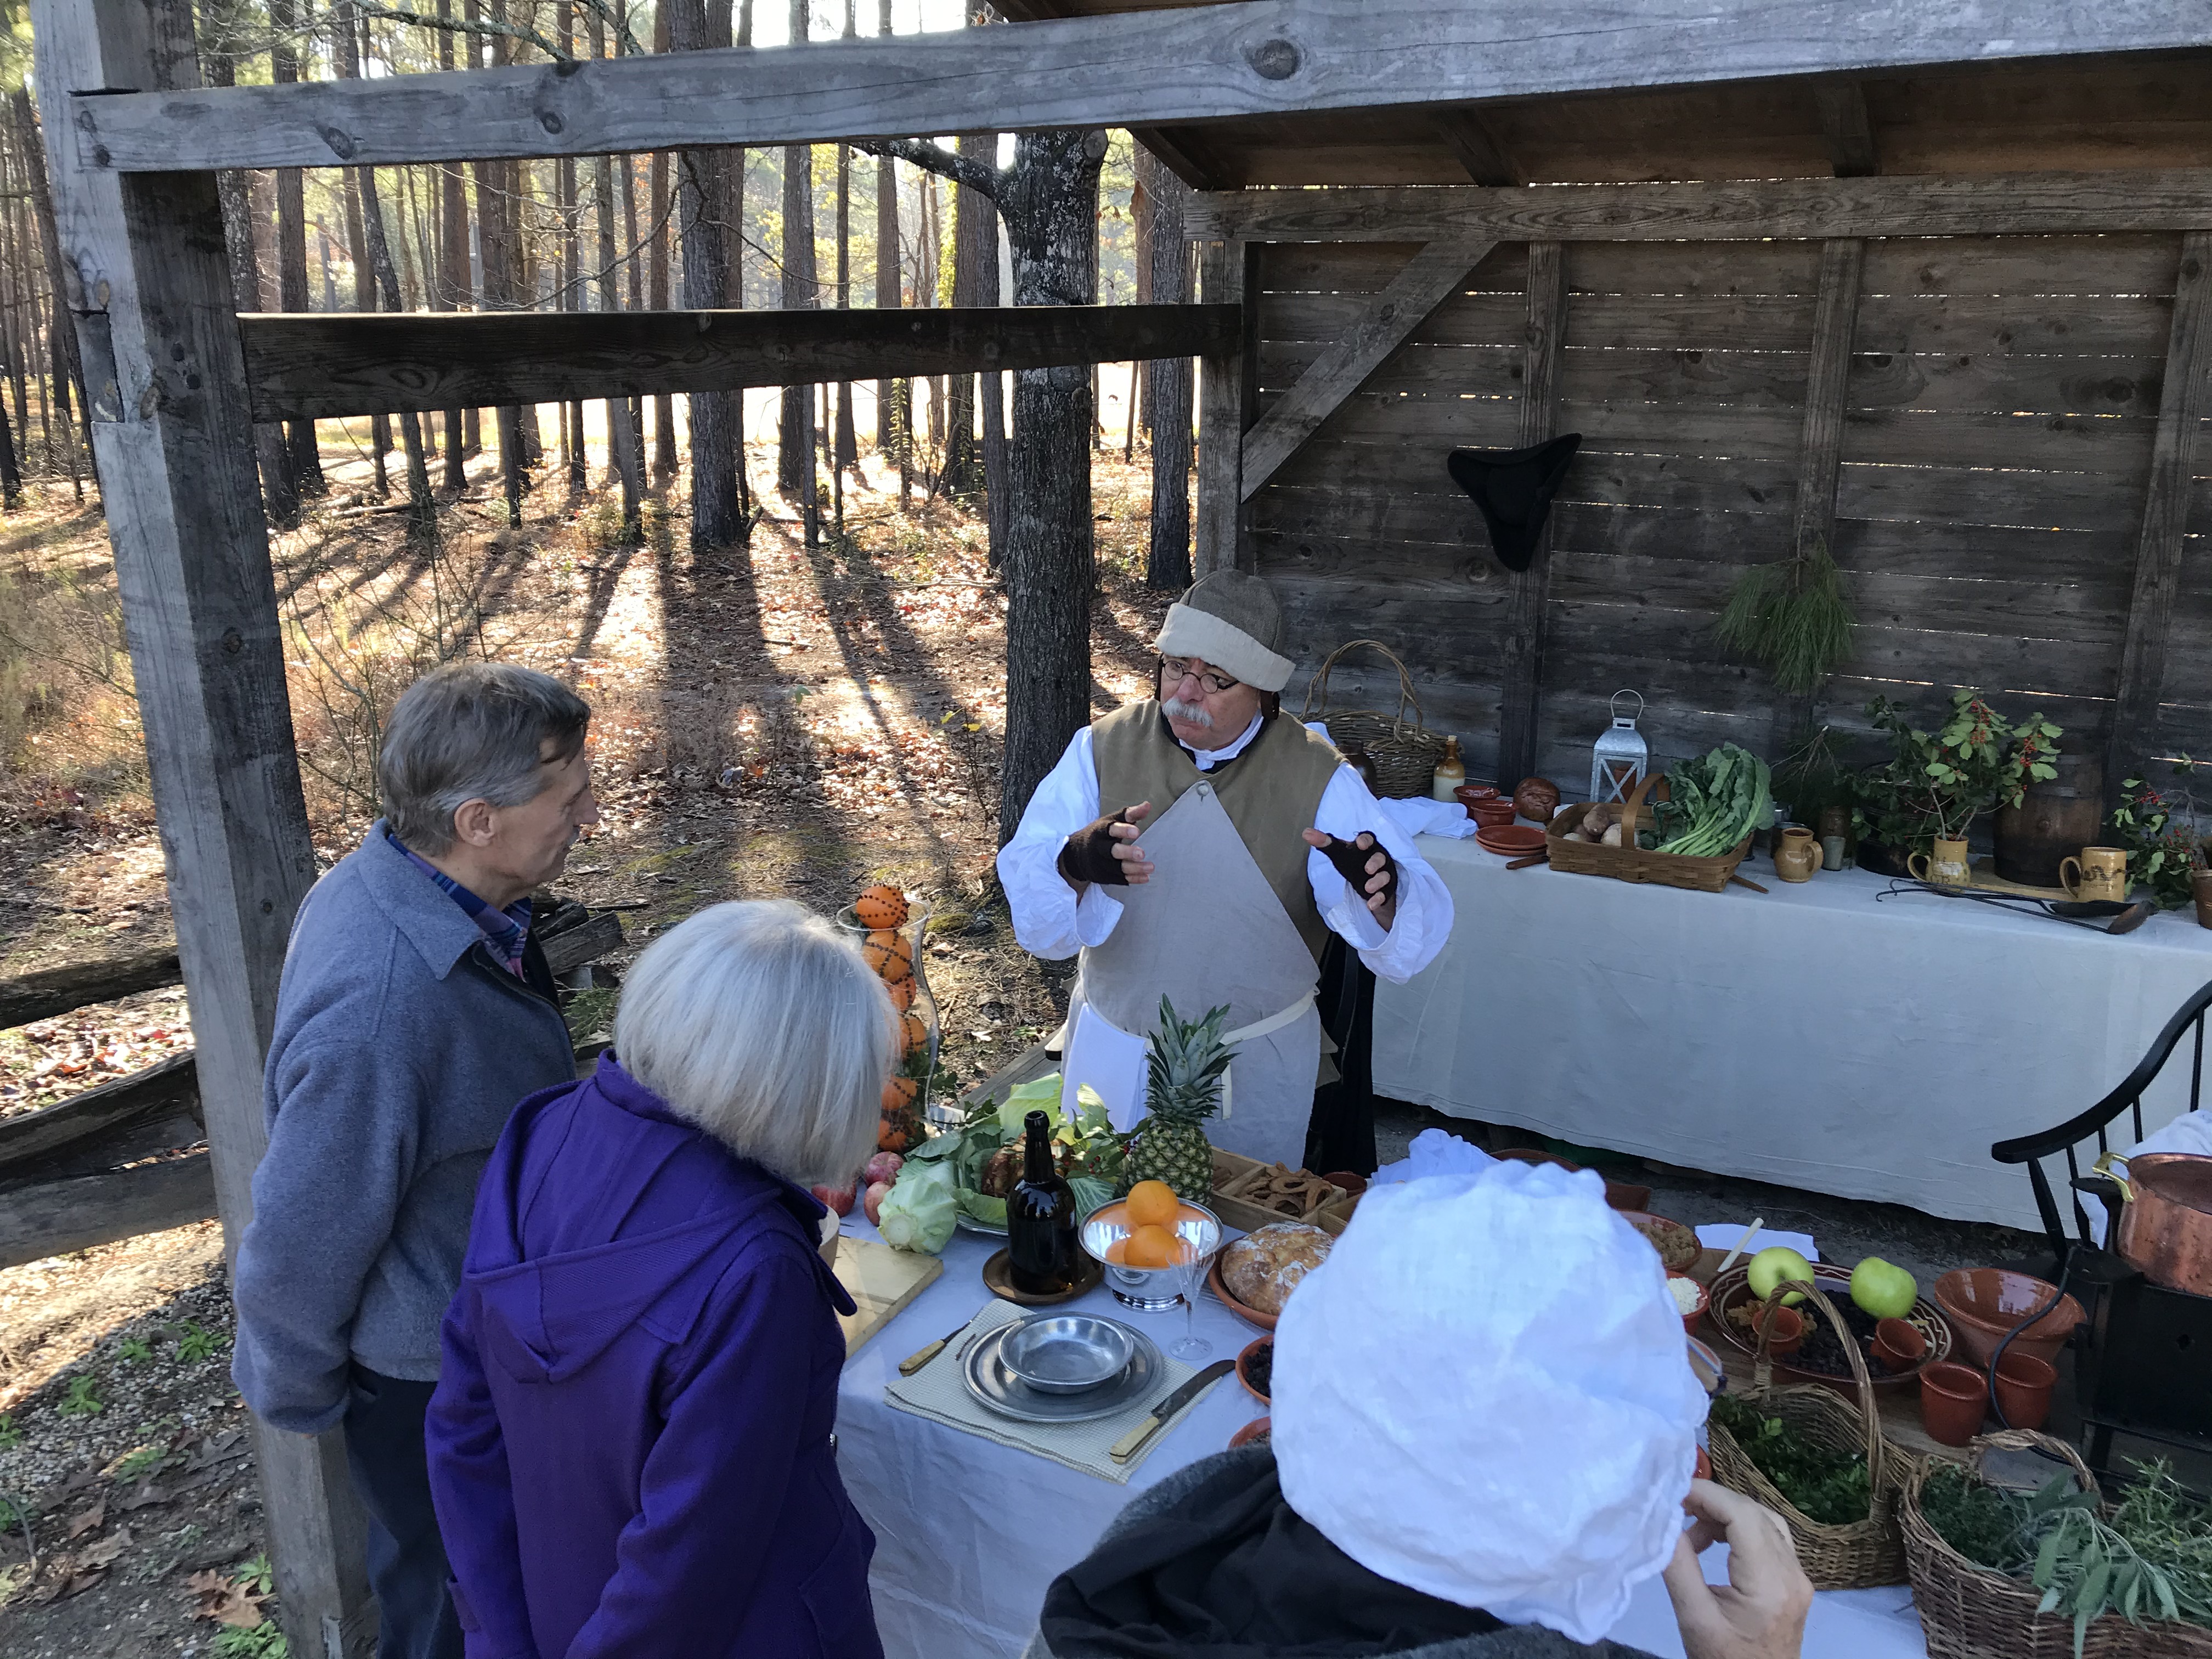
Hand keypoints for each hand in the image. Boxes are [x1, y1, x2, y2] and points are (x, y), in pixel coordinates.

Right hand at [1058, 802, 1153, 890]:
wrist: (1076, 854)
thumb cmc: (1100, 834)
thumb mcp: (1111, 821)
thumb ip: (1130, 814)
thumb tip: (1148, 805)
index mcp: (1101, 831)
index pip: (1111, 829)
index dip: (1123, 830)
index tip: (1137, 832)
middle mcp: (1099, 847)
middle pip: (1112, 851)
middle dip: (1126, 853)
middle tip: (1142, 853)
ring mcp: (1101, 863)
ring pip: (1118, 867)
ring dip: (1135, 868)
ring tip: (1151, 867)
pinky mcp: (1104, 875)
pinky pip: (1119, 878)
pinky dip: (1133, 878)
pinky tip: (1145, 877)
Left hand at [1302, 829, 1396, 929]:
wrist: (1366, 879)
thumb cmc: (1353, 860)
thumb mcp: (1338, 852)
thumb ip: (1324, 842)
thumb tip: (1305, 833)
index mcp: (1368, 844)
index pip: (1369, 838)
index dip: (1365, 840)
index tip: (1360, 843)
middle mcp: (1379, 857)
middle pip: (1381, 857)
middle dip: (1375, 862)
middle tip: (1368, 869)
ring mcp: (1385, 873)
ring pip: (1385, 876)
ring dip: (1377, 881)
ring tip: (1367, 888)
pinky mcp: (1386, 889)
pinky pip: (1385, 893)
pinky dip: (1378, 899)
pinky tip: (1371, 905)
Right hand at [1662, 1480, 1811, 1658]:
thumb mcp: (1693, 1617)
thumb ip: (1678, 1564)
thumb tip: (1663, 1517)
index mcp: (1770, 1584)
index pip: (1743, 1516)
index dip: (1707, 1494)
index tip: (1672, 1492)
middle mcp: (1794, 1575)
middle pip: (1755, 1513)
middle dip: (1713, 1501)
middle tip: (1675, 1508)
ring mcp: (1799, 1578)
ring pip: (1765, 1521)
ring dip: (1726, 1514)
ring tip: (1691, 1528)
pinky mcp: (1795, 1582)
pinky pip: (1771, 1538)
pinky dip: (1741, 1529)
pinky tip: (1714, 1542)